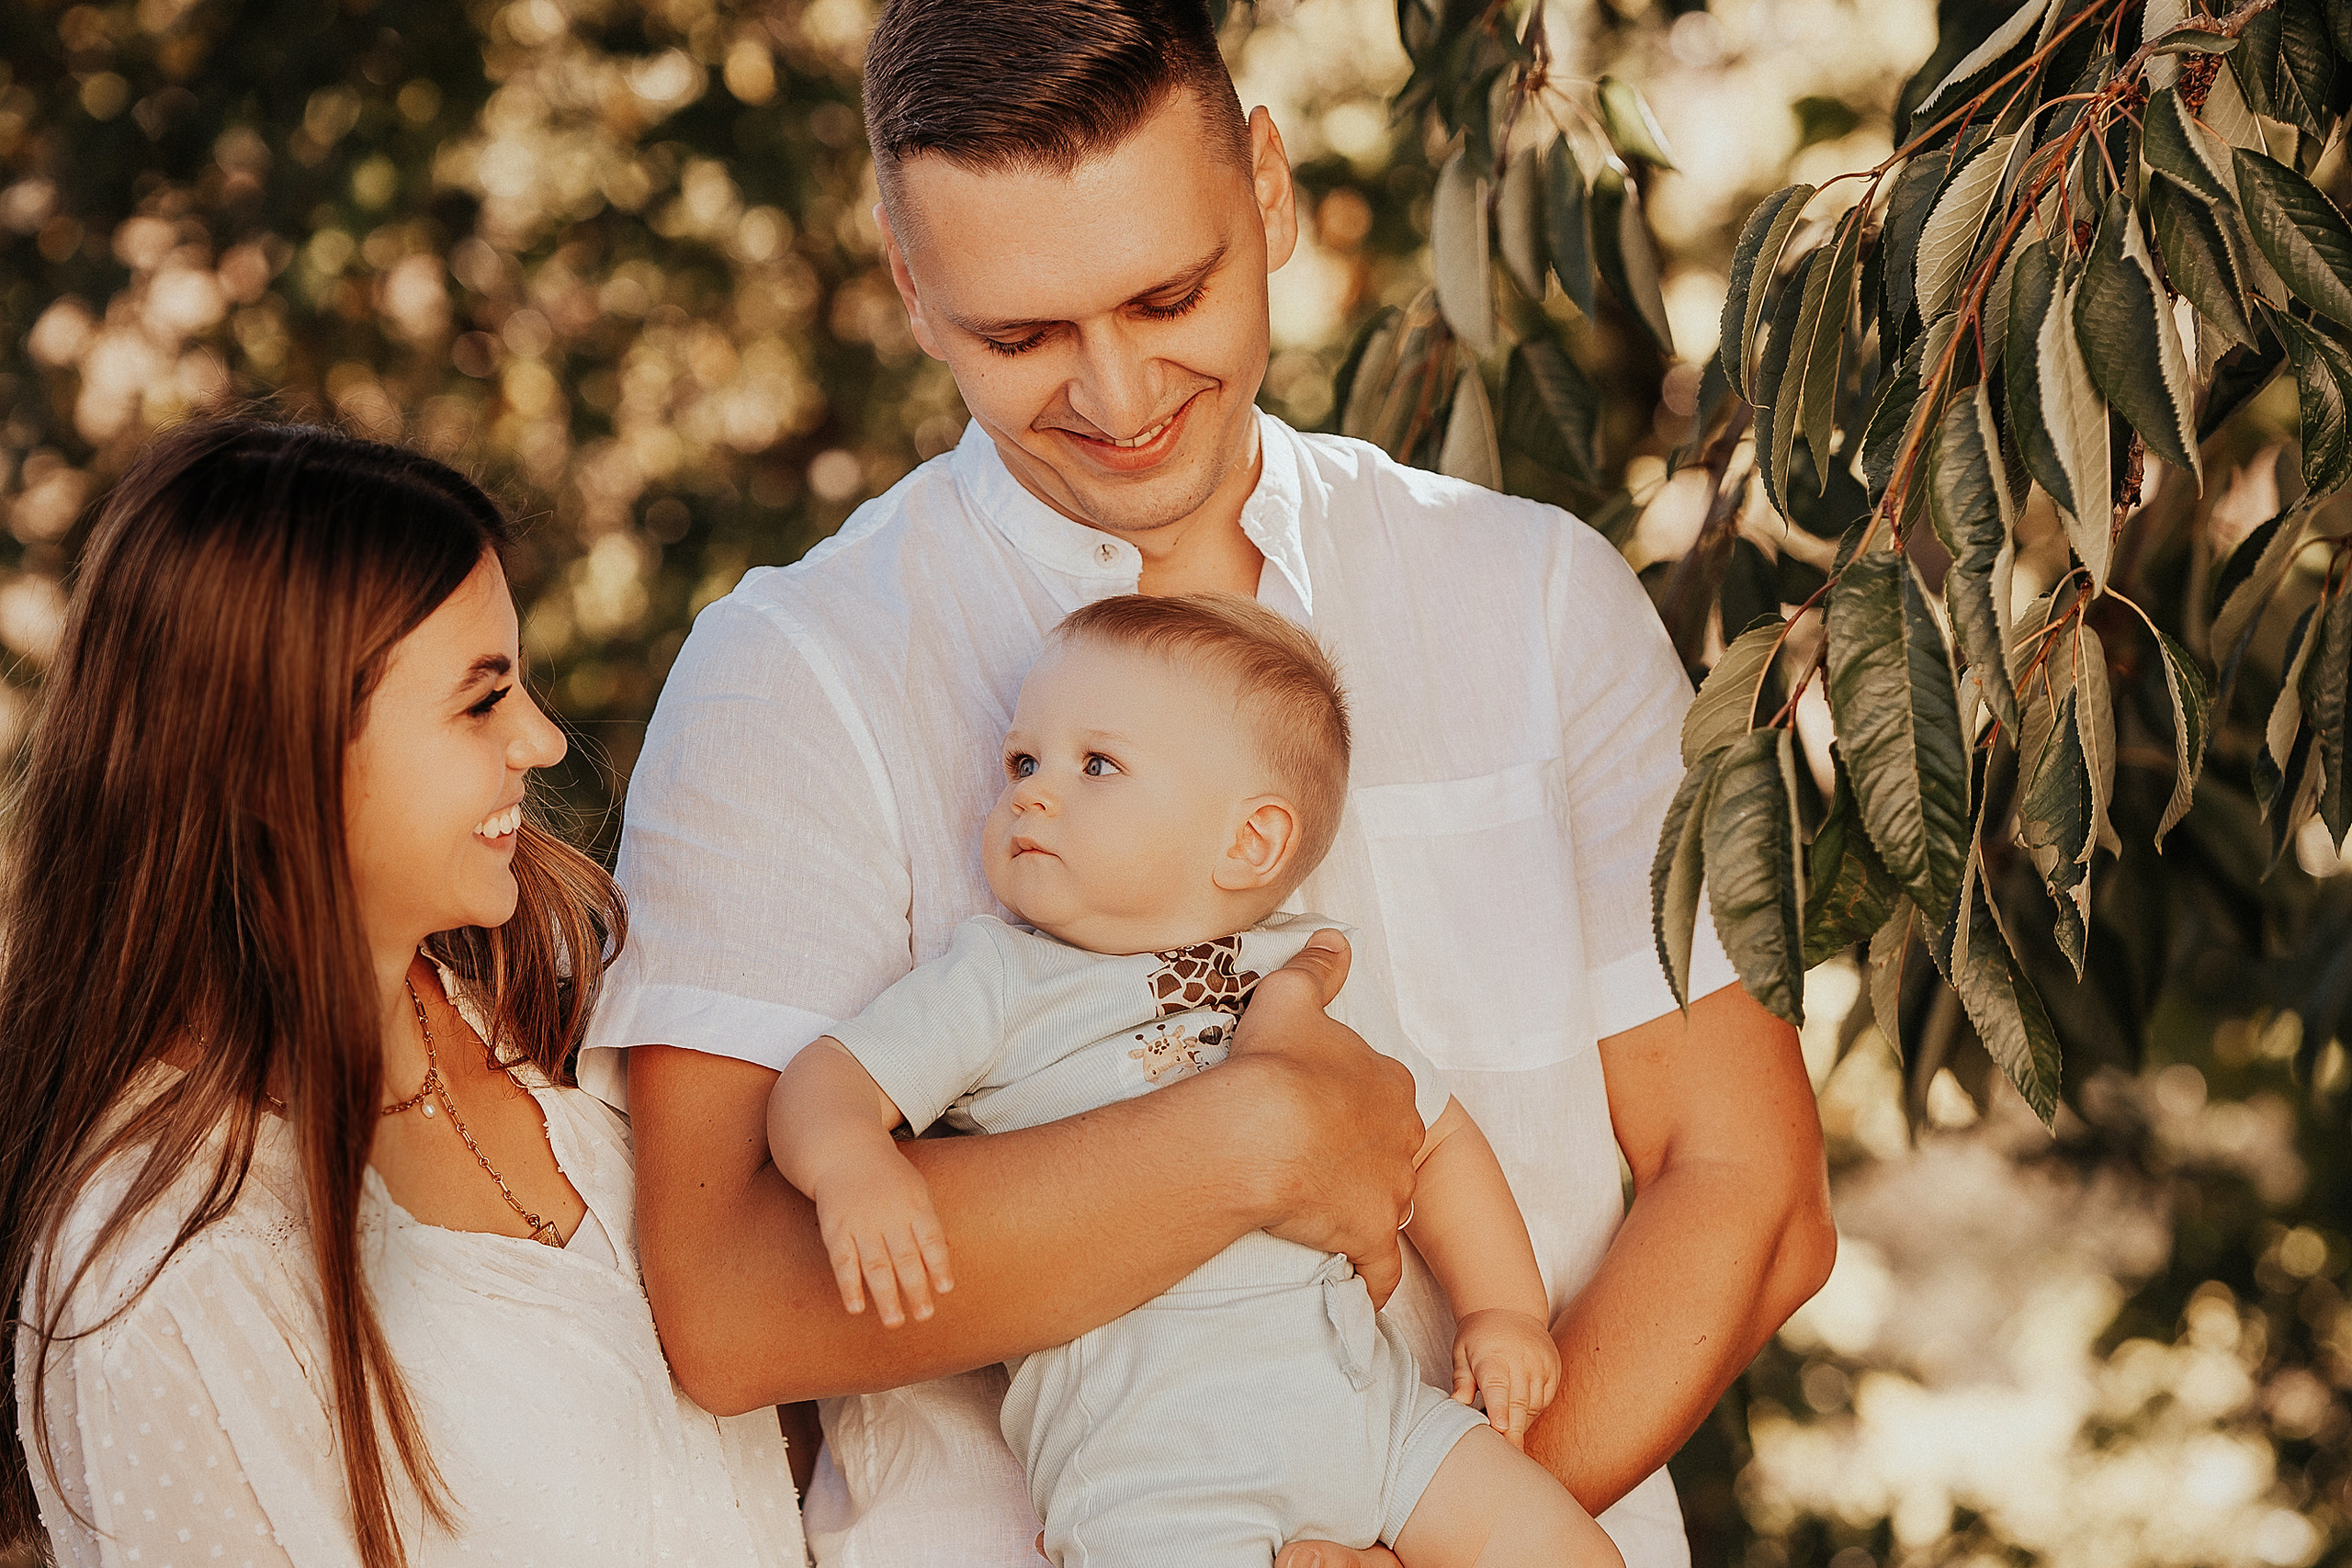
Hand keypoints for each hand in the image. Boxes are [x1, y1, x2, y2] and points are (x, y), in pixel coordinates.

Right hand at [809, 1151, 954, 1327]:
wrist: (846, 1152)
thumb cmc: (889, 1178)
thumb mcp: (917, 1191)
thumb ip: (927, 1224)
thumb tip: (942, 1263)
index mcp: (914, 1206)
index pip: (930, 1239)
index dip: (939, 1264)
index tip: (946, 1289)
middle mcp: (889, 1216)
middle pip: (905, 1257)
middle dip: (916, 1289)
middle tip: (924, 1316)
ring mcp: (861, 1224)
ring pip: (875, 1265)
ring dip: (886, 1296)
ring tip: (895, 1322)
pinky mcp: (837, 1231)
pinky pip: (843, 1262)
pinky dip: (849, 1286)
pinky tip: (856, 1307)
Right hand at [1225, 930, 1420, 1305]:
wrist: (1260, 1133)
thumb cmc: (1274, 1064)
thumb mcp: (1290, 997)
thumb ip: (1317, 968)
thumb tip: (1334, 937)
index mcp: (1389, 1084)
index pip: (1384, 1095)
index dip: (1353, 1104)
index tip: (1323, 1113)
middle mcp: (1401, 1138)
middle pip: (1390, 1150)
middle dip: (1365, 1158)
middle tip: (1320, 1164)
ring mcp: (1390, 1192)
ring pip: (1388, 1205)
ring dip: (1365, 1212)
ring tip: (1325, 1216)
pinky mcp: (1370, 1237)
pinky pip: (1379, 1269)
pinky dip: (1370, 1277)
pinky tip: (1356, 1283)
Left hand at [1451, 1307, 1560, 1447]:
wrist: (1510, 1308)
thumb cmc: (1479, 1335)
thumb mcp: (1461, 1351)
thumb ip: (1461, 1379)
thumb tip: (1458, 1403)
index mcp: (1494, 1356)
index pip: (1498, 1386)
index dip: (1499, 1408)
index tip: (1498, 1427)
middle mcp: (1521, 1361)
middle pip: (1518, 1403)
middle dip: (1513, 1432)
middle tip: (1507, 1456)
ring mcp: (1541, 1365)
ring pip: (1533, 1406)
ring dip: (1520, 1424)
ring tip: (1507, 1440)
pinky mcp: (1553, 1370)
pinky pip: (1544, 1401)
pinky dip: (1531, 1412)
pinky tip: (1519, 1417)